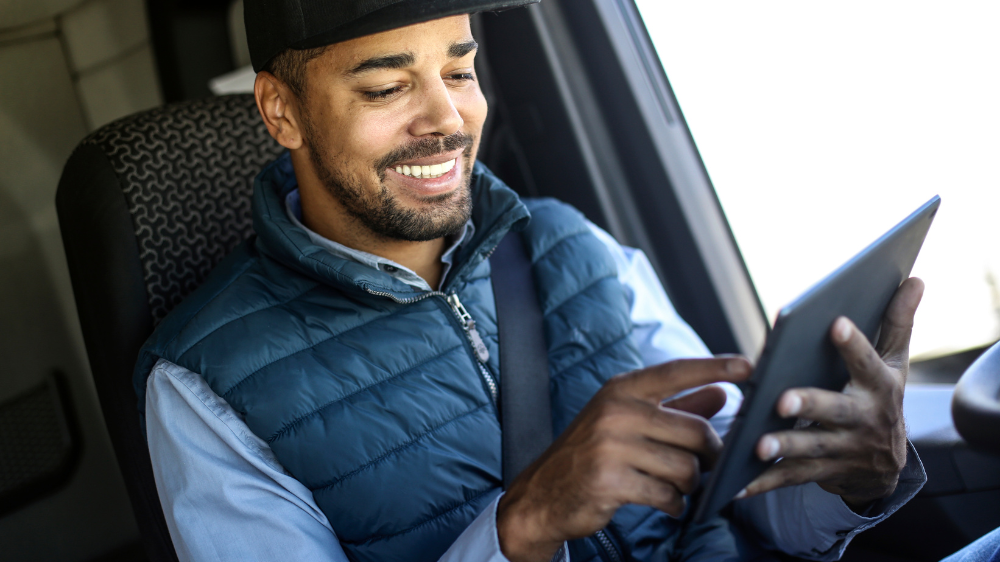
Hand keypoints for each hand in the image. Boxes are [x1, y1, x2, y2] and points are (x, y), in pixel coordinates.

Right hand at [496, 356, 752, 561]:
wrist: (543, 493)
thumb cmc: (592, 452)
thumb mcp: (627, 421)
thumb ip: (676, 407)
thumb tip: (721, 394)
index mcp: (621, 390)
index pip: (676, 371)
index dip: (715, 367)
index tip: (749, 365)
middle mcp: (616, 412)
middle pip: (695, 431)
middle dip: (710, 455)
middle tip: (706, 466)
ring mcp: (611, 447)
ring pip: (686, 468)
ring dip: (690, 485)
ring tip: (677, 487)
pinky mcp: (610, 481)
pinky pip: (667, 495)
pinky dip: (674, 504)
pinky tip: (665, 502)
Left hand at [740, 277, 923, 508]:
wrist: (884, 468)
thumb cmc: (880, 398)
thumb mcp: (894, 364)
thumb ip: (897, 323)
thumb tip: (915, 277)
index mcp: (878, 387)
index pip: (866, 362)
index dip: (853, 344)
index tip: (834, 322)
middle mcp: (862, 421)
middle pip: (836, 411)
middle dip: (810, 404)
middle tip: (783, 399)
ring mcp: (842, 451)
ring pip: (811, 448)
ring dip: (784, 447)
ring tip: (756, 445)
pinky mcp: (821, 474)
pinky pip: (790, 478)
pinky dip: (763, 483)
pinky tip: (735, 484)